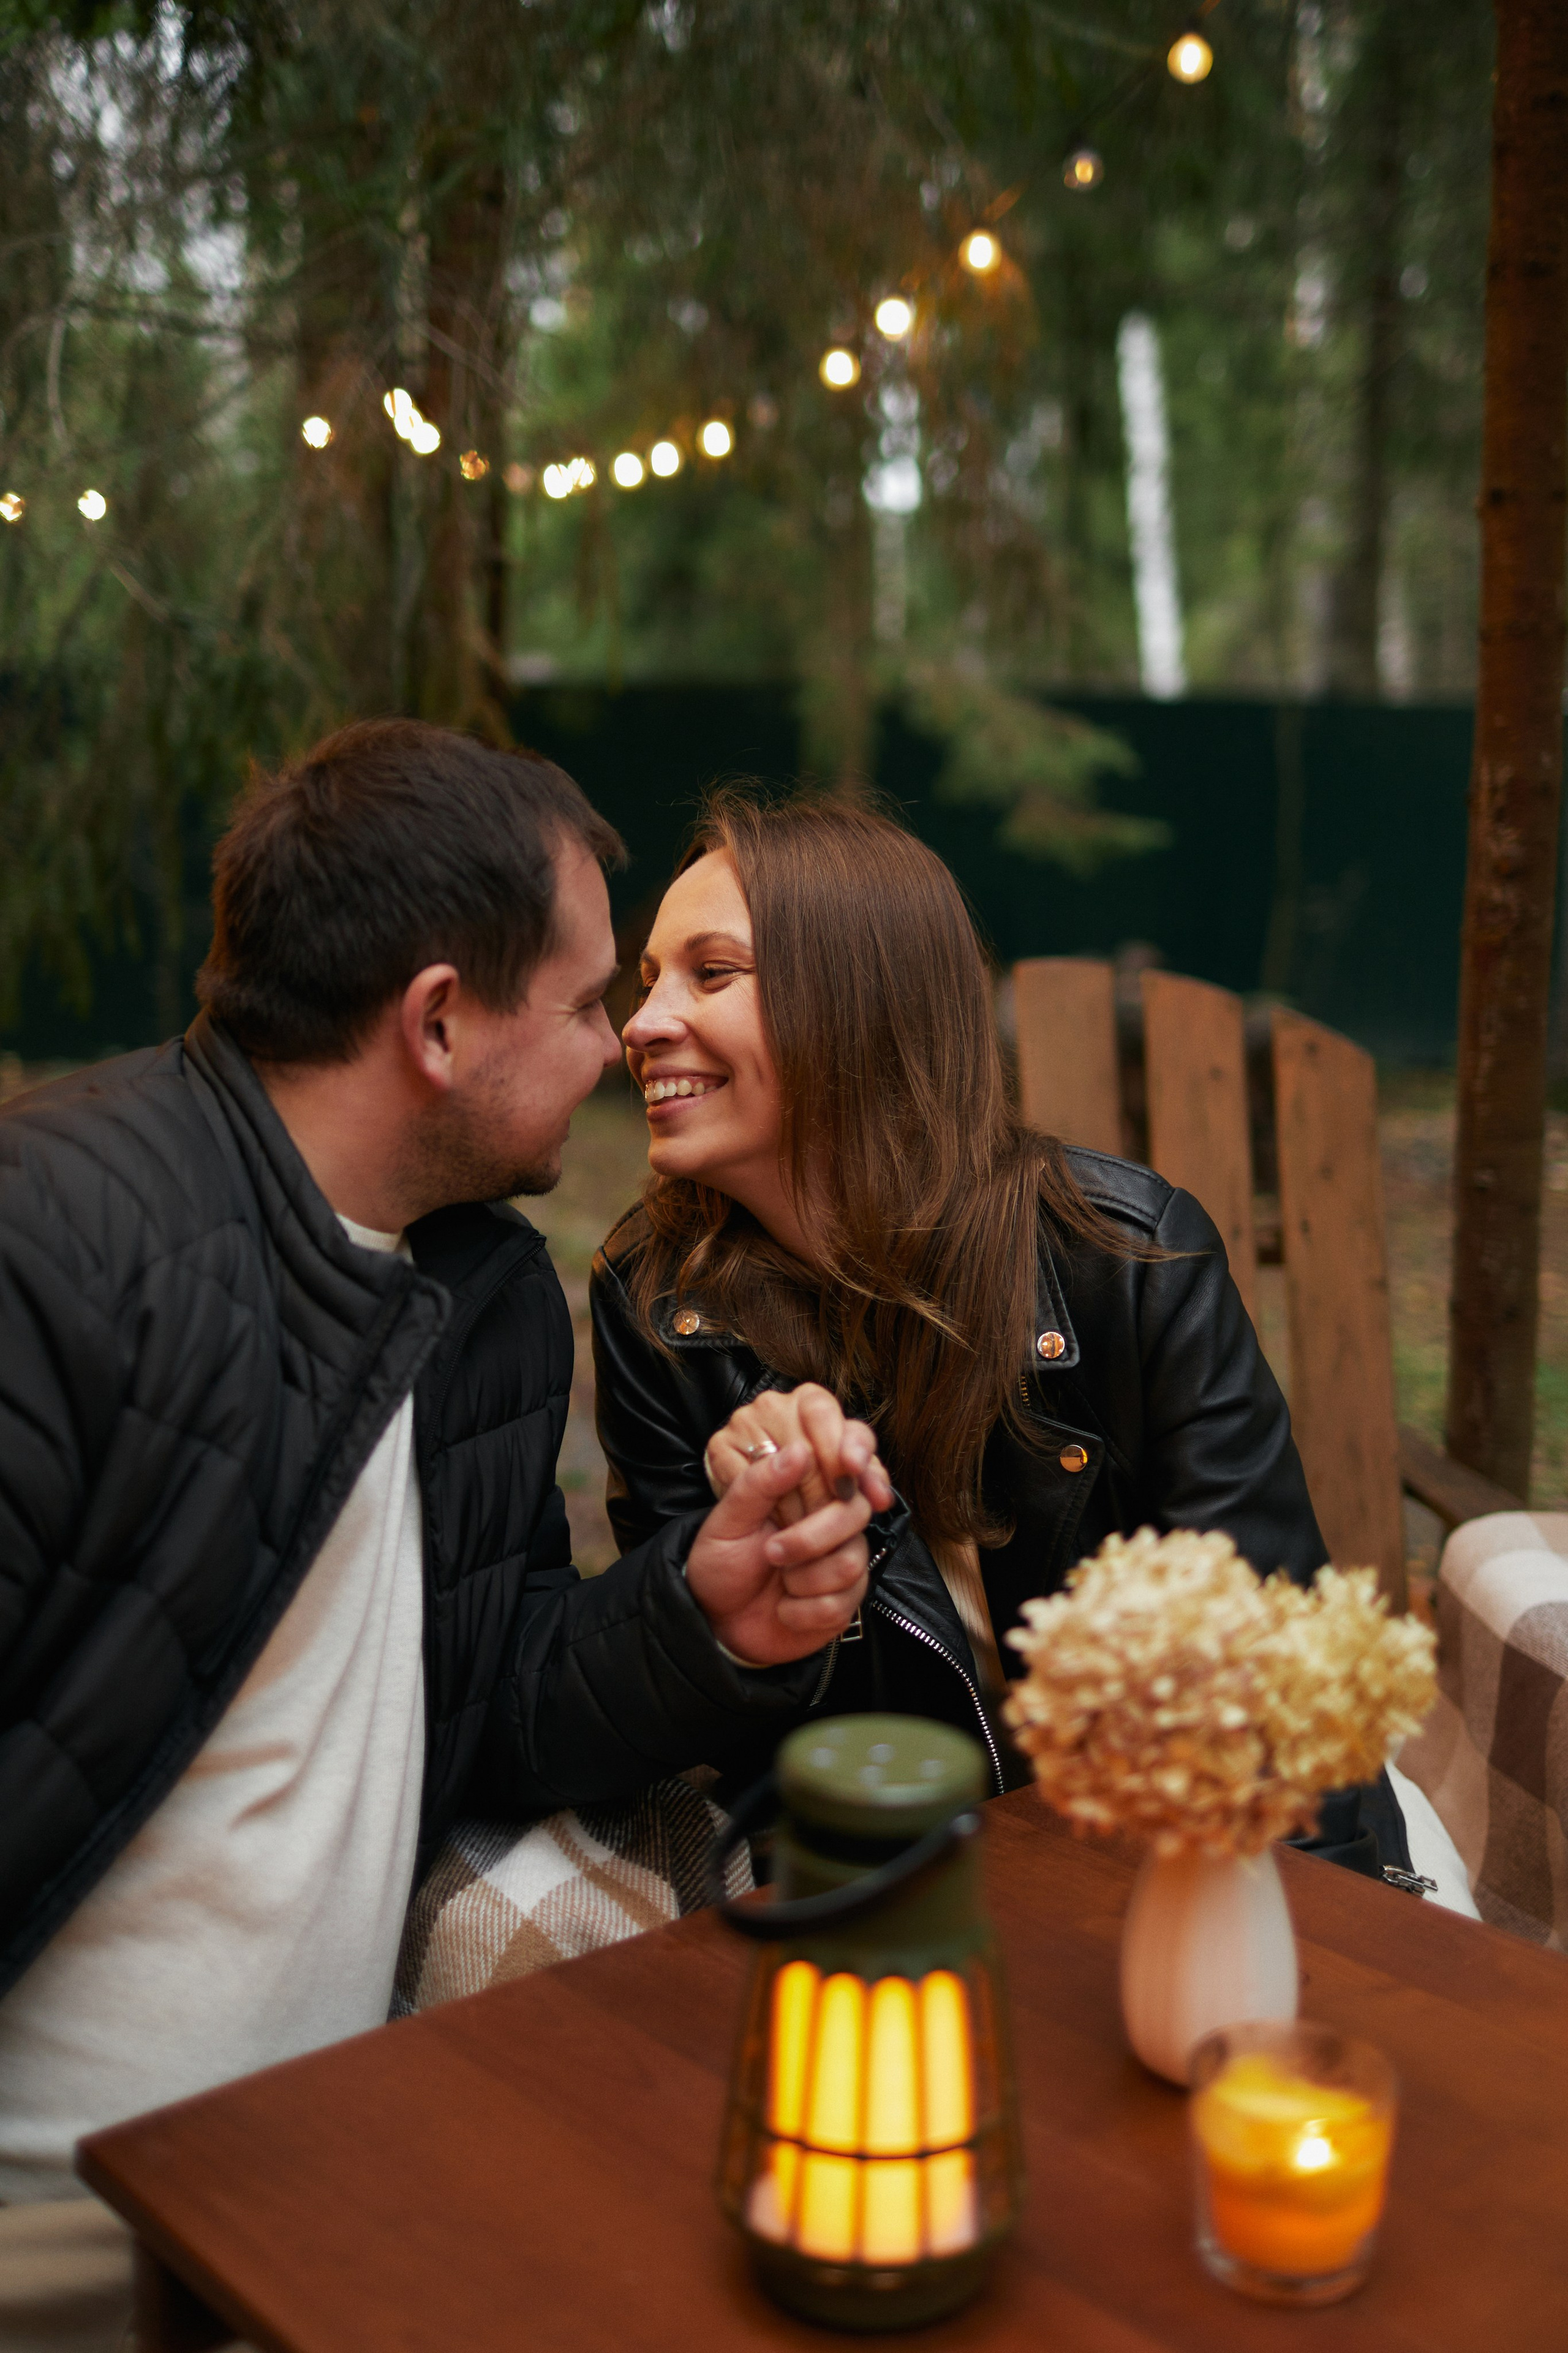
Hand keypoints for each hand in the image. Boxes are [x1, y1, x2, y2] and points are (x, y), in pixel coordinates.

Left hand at [686, 1439, 873, 1667]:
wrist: (722, 1623)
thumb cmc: (721, 1565)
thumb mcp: (726, 1522)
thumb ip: (758, 1484)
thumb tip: (798, 1451)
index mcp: (803, 1489)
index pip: (846, 1457)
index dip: (855, 1454)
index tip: (848, 1464)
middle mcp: (831, 1518)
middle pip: (856, 1511)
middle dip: (810, 1538)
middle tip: (771, 1552)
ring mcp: (843, 1557)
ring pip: (851, 1560)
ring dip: (802, 1579)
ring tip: (777, 1579)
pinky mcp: (847, 1598)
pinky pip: (841, 1601)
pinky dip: (803, 1611)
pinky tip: (786, 1608)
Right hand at [704, 1384, 892, 1528]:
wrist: (758, 1506)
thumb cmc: (809, 1484)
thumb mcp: (845, 1475)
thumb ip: (867, 1479)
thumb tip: (880, 1496)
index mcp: (810, 1400)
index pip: (825, 1414)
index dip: (840, 1446)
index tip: (851, 1479)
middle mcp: (774, 1404)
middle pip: (803, 1443)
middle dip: (824, 1488)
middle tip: (834, 1519)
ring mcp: (743, 1422)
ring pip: (777, 1465)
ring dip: (798, 1504)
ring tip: (812, 1527)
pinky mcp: (719, 1447)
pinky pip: (746, 1480)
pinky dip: (768, 1506)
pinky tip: (781, 1523)